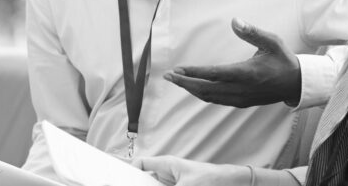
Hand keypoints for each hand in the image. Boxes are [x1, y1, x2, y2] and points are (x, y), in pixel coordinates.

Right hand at [132, 155, 249, 185]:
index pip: (141, 164)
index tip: (120, 179)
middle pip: (144, 179)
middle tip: (126, 185)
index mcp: (166, 164)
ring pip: (153, 185)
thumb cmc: (209, 178)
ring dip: (148, 185)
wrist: (227, 183)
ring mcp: (171, 182)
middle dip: (138, 183)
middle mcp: (166, 173)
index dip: (129, 170)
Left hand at [164, 18, 301, 106]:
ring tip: (177, 81)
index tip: (178, 69)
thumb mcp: (272, 41)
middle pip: (206, 89)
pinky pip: (217, 100)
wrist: (296, 84)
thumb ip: (252, 32)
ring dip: (191, 89)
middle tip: (168, 76)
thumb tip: (235, 21)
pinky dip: (202, 95)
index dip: (194, 72)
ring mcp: (241, 98)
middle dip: (185, 82)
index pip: (214, 74)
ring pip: (210, 97)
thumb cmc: (283, 59)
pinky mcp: (242, 102)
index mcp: (247, 73)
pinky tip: (195, 88)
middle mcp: (241, 89)